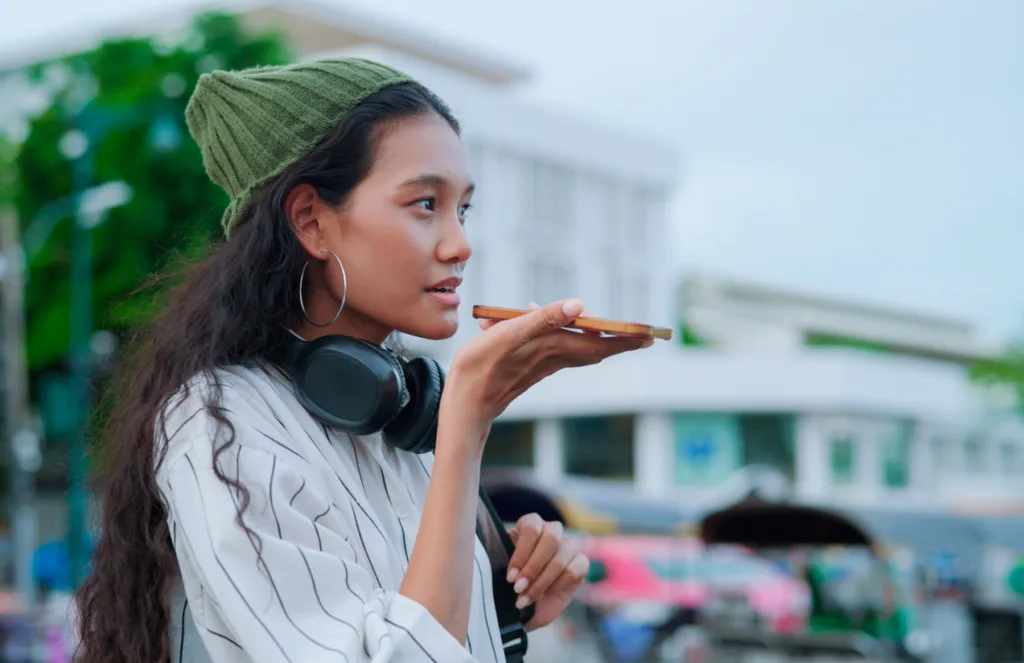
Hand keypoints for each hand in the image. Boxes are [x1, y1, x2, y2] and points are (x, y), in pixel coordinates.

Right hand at [442, 299, 650, 445]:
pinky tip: (544, 322)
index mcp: (552, 347)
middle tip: (643, 335)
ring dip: (594, 339)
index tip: (650, 335)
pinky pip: (555, 349)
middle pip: (594, 347)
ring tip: (608, 329)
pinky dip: (562, 337)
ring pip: (576, 349)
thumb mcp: (508, 335)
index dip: (626, 337)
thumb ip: (543, 319)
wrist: (464, 405)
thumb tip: (579, 306)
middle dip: (618, 340)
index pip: (600, 341)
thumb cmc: (481, 368)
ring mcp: (541, 365)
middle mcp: (552, 358)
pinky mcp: (529, 368)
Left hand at [505, 513, 587, 630]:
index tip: (510, 576)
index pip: (531, 526)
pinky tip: (544, 595)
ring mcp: (568, 545)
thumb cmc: (515, 583)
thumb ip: (505, 561)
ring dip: (541, 581)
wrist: (530, 608)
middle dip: (533, 567)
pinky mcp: (581, 562)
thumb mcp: (507, 570)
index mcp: (531, 525)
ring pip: (561, 556)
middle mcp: (552, 531)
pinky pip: (572, 570)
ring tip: (526, 598)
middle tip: (518, 588)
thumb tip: (501, 563)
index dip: (521, 552)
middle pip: (551, 538)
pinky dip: (556, 585)